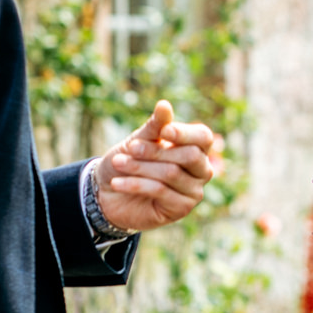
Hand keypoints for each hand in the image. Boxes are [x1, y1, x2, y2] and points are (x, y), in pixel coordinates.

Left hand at [95, 100, 214, 231]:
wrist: (109, 193)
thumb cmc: (129, 161)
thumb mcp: (139, 140)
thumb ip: (155, 126)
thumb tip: (164, 104)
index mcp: (197, 149)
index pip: (203, 137)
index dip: (185, 133)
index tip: (163, 131)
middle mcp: (202, 170)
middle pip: (190, 155)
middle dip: (156, 151)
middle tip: (130, 148)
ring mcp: (194, 191)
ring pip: (171, 173)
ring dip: (140, 167)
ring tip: (118, 163)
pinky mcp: (181, 209)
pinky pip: (160, 191)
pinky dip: (136, 184)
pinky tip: (117, 183)